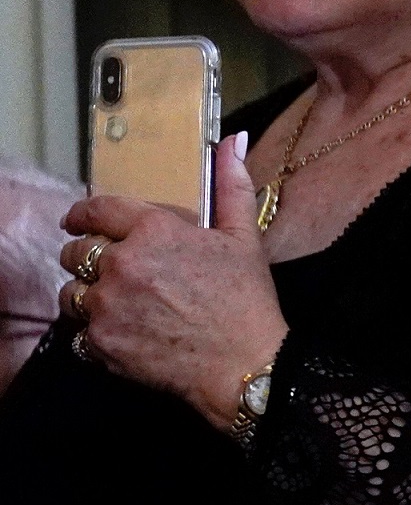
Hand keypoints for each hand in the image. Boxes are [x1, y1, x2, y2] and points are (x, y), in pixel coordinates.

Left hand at [60, 133, 284, 428]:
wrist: (243, 363)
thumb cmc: (246, 299)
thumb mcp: (244, 236)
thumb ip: (231, 184)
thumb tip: (233, 141)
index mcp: (153, 231)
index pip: (96, 210)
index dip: (82, 214)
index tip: (78, 220)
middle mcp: (121, 264)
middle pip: (74, 252)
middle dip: (86, 257)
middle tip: (109, 269)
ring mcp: (106, 305)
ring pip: (70, 293)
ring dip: (87, 295)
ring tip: (116, 303)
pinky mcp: (100, 342)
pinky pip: (79, 331)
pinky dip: (96, 332)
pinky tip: (125, 332)